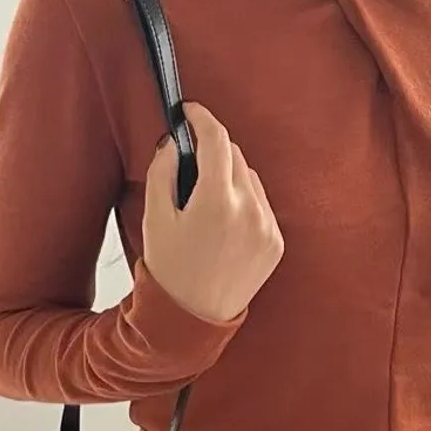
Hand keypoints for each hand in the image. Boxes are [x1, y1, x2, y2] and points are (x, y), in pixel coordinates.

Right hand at [143, 102, 283, 322]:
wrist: (194, 318)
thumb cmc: (170, 269)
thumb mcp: (155, 217)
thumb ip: (163, 170)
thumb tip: (176, 141)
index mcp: (217, 200)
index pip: (216, 138)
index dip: (201, 118)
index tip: (188, 112)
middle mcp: (249, 210)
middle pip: (234, 156)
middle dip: (212, 152)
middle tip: (190, 166)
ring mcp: (267, 227)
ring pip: (250, 179)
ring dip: (229, 178)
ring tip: (207, 203)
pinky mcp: (276, 242)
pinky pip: (261, 205)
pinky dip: (244, 203)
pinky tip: (224, 224)